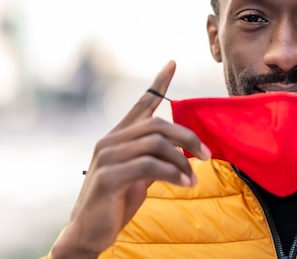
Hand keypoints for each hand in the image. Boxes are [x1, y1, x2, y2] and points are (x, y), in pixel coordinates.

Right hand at [50, 60, 210, 257]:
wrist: (89, 233)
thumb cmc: (116, 202)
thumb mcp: (140, 176)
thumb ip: (156, 158)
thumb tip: (183, 151)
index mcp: (118, 137)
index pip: (141, 104)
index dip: (158, 83)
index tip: (172, 63)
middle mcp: (110, 141)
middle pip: (157, 125)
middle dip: (187, 137)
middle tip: (206, 155)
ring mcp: (107, 157)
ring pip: (155, 144)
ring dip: (181, 160)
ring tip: (194, 177)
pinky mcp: (108, 176)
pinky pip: (148, 165)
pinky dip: (172, 173)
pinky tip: (186, 183)